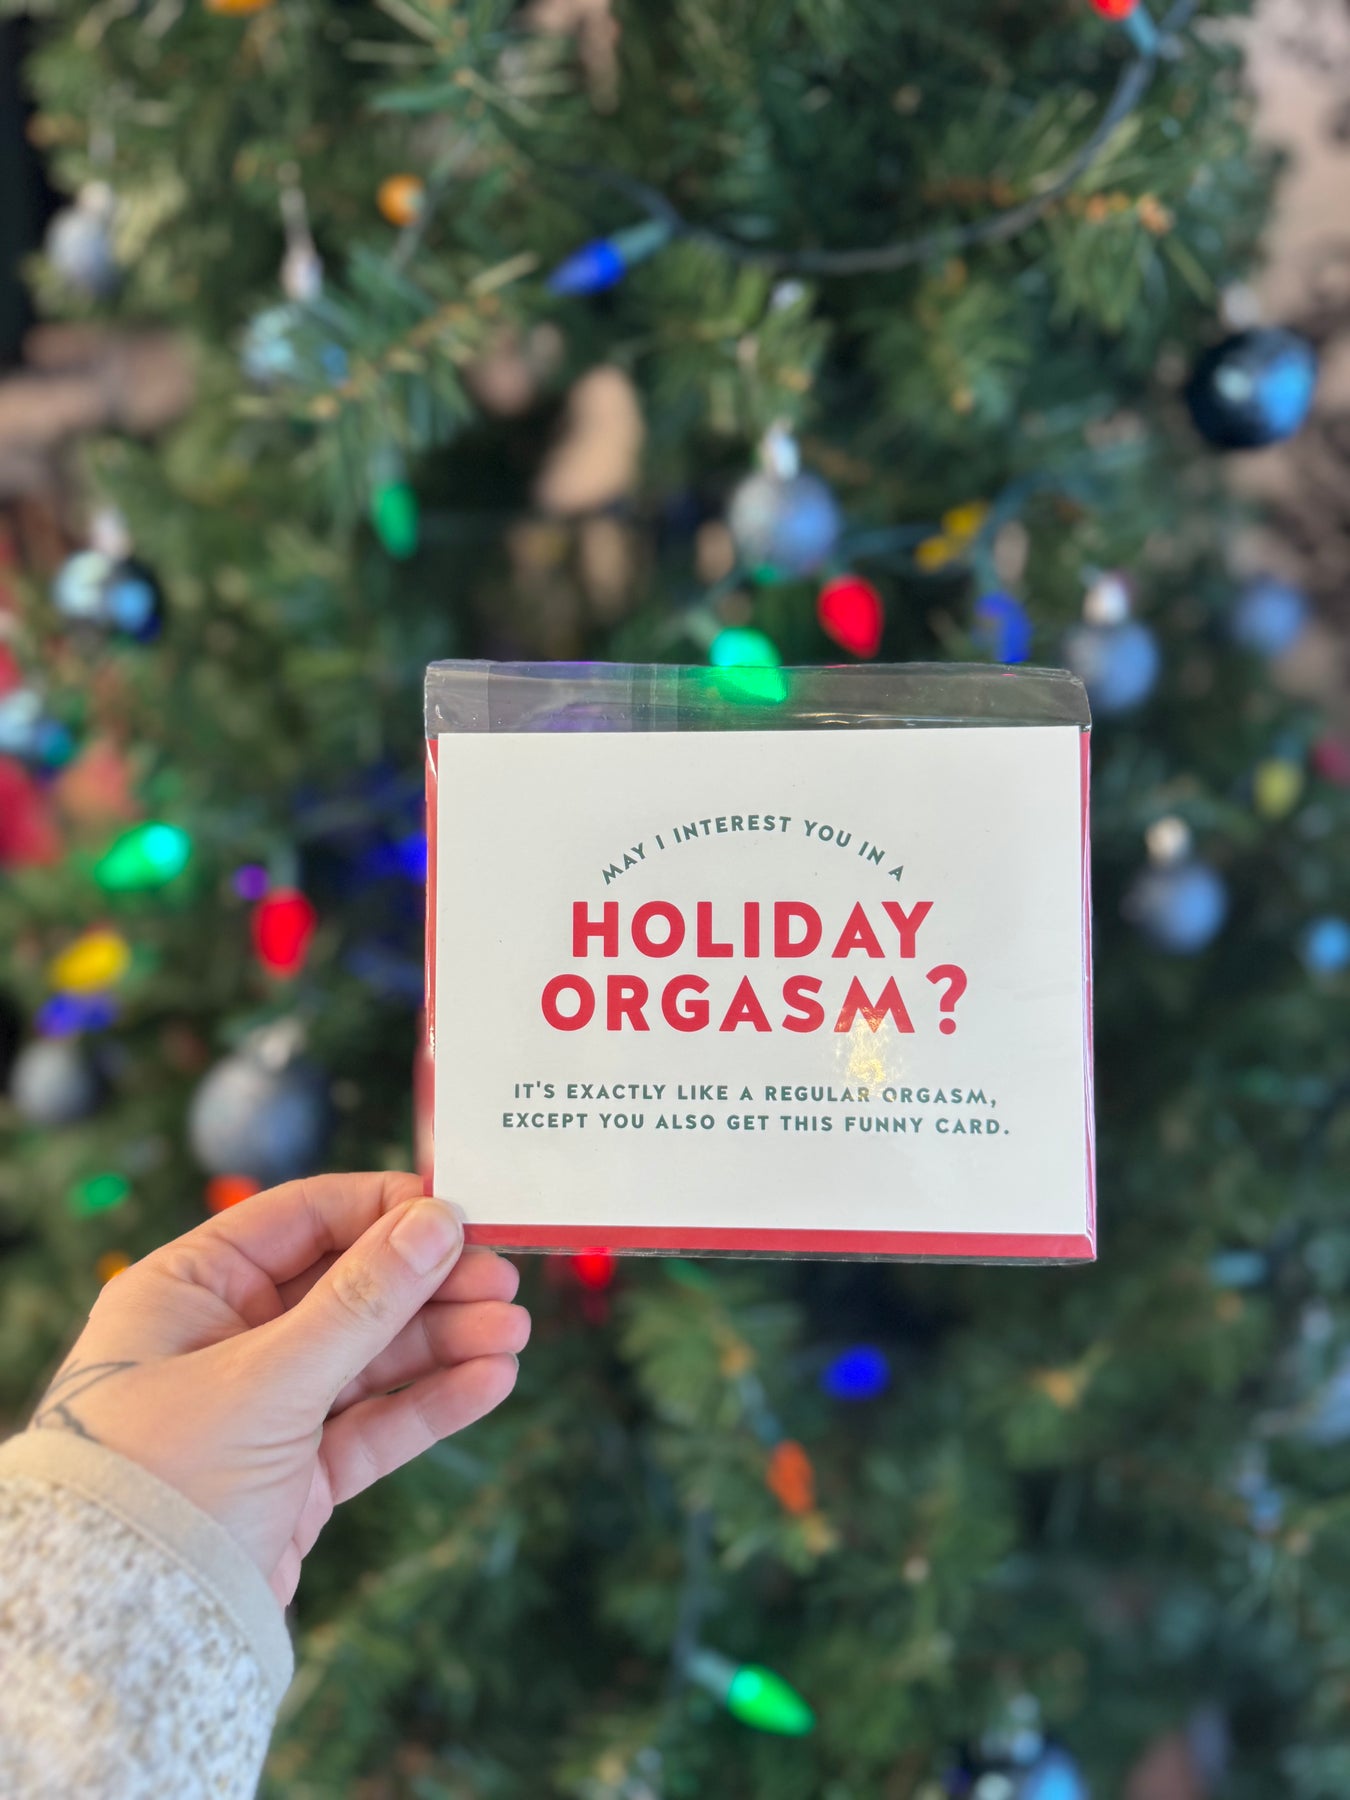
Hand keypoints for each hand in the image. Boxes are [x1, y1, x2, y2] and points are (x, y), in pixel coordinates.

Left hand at [29, 1171, 528, 1605]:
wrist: (127, 1638)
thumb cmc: (165, 1481)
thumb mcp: (267, 1378)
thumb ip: (361, 1299)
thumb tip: (438, 1219)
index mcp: (189, 1290)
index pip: (301, 1219)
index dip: (384, 1209)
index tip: (459, 1210)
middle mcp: (224, 1339)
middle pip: (348, 1286)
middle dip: (429, 1283)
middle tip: (504, 1279)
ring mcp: (264, 1408)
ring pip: (370, 1355)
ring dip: (445, 1340)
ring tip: (514, 1331)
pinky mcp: (297, 1474)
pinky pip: (373, 1422)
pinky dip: (431, 1401)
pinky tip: (491, 1380)